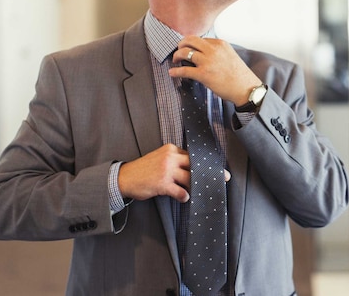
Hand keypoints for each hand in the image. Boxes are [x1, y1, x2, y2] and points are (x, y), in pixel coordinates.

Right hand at [117, 145, 232, 203]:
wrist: (123, 178)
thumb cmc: (144, 170)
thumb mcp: (160, 158)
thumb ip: (176, 160)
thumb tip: (194, 168)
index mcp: (171, 149)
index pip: (194, 155)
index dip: (206, 163)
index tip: (218, 168)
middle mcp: (170, 157)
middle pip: (197, 164)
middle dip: (211, 172)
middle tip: (224, 178)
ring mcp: (166, 170)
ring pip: (191, 179)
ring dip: (197, 187)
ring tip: (200, 192)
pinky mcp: (162, 184)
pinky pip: (181, 192)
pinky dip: (184, 196)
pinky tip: (184, 198)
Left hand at [169, 36, 261, 105]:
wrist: (245, 88)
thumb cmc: (239, 74)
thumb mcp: (230, 55)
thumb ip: (218, 51)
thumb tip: (203, 53)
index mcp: (220, 44)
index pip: (200, 39)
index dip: (192, 43)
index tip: (188, 48)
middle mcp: (213, 50)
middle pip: (190, 40)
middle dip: (181, 44)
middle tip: (179, 50)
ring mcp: (208, 62)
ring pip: (184, 52)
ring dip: (177, 56)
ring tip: (176, 60)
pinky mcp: (203, 74)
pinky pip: (184, 70)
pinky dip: (176, 72)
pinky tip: (172, 73)